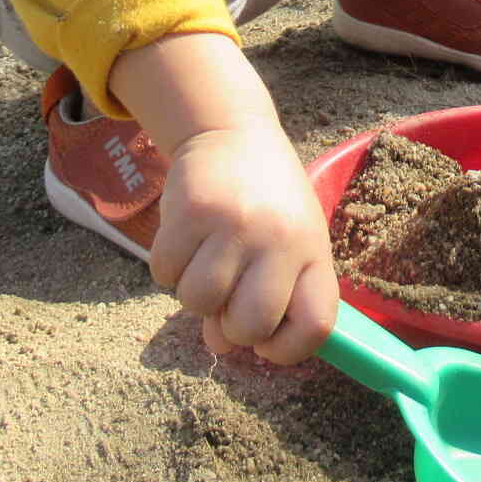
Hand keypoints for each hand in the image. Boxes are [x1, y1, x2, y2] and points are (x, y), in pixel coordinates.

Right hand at [145, 118, 338, 364]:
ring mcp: (236, 224)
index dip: (287, 349)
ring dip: (194, 294)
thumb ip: (267, 298)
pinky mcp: (192, 210)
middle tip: (227, 296)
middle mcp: (280, 239)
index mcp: (314, 251)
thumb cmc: (267, 201)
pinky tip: (185, 242)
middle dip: (230, 326)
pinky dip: (167, 269)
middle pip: (250, 326)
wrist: (232, 132)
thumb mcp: (288, 243)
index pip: (315, 326)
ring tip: (206, 260)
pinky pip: (164, 273)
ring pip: (199, 302)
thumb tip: (219, 343)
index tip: (267, 339)